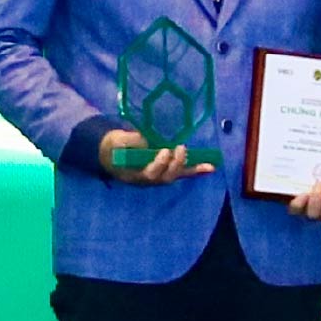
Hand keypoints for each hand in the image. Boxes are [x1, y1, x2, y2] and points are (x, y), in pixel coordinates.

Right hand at [96, 129, 212, 183]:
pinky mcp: (164, 172)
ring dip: (191, 170)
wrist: (109, 154)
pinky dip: (196, 170)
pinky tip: (210, 168)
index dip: (159, 164)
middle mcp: (147, 180)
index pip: (150, 174)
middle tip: (180, 148)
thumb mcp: (116, 141)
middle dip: (176, 165)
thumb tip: (146, 140)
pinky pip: (181, 173)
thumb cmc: (113, 146)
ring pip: (175, 177)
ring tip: (207, 164)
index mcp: (133, 175)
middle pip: (165, 178)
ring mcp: (156, 177)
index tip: (165, 150)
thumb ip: (130, 140)